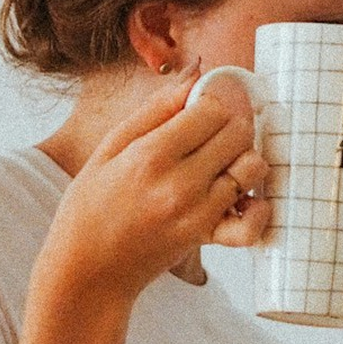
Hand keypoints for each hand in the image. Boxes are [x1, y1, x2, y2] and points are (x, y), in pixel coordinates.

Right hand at [37, 63, 272, 302]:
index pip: (210, 109)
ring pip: (251, 169)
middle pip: (237, 133)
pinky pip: (252, 223)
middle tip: (212, 134)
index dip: (211, 102)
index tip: (201, 109)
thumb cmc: (90, 206)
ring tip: (223, 164)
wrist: (85, 269)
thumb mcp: (109, 148)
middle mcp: (178, 183)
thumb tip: (193, 74)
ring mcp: (196, 213)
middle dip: (231, 125)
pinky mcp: (205, 239)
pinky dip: (257, 208)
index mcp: (150, 154)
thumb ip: (154, 110)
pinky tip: (242, 200)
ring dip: (244, 159)